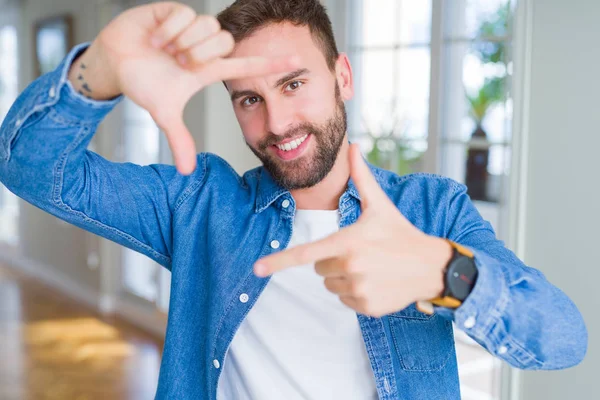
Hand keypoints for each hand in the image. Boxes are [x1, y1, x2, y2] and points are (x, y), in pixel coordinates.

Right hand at [69, 2, 297, 174]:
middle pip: (225, 42)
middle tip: (178, 63)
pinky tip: (156, 37)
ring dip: (183, 42)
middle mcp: (204, 47)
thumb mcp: (164, 112)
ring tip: (165, 50)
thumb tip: (186, 170)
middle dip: (200, 56)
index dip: (271, 64)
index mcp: (208, 69)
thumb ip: (179, 138)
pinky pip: (184, 15)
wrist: (114, 62)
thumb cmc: (143, 83)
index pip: (246, 65)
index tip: (298, 61)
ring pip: (207, 27)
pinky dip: (168, 30)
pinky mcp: (173, 11)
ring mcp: (190, 27)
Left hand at [253, 144, 452, 317]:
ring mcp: (359, 289)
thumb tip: (354, 146)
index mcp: (348, 241)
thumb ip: (361, 177)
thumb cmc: (401, 232)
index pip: (306, 253)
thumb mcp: (380, 205)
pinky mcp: (367, 307)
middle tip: (360, 252)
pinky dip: (355, 293)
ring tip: (369, 267)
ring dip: (343, 277)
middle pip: (319, 267)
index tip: (257, 270)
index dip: (279, 261)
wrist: (431, 266)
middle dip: (332, 259)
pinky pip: (344, 301)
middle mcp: (350, 267)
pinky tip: (376, 282)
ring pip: (330, 285)